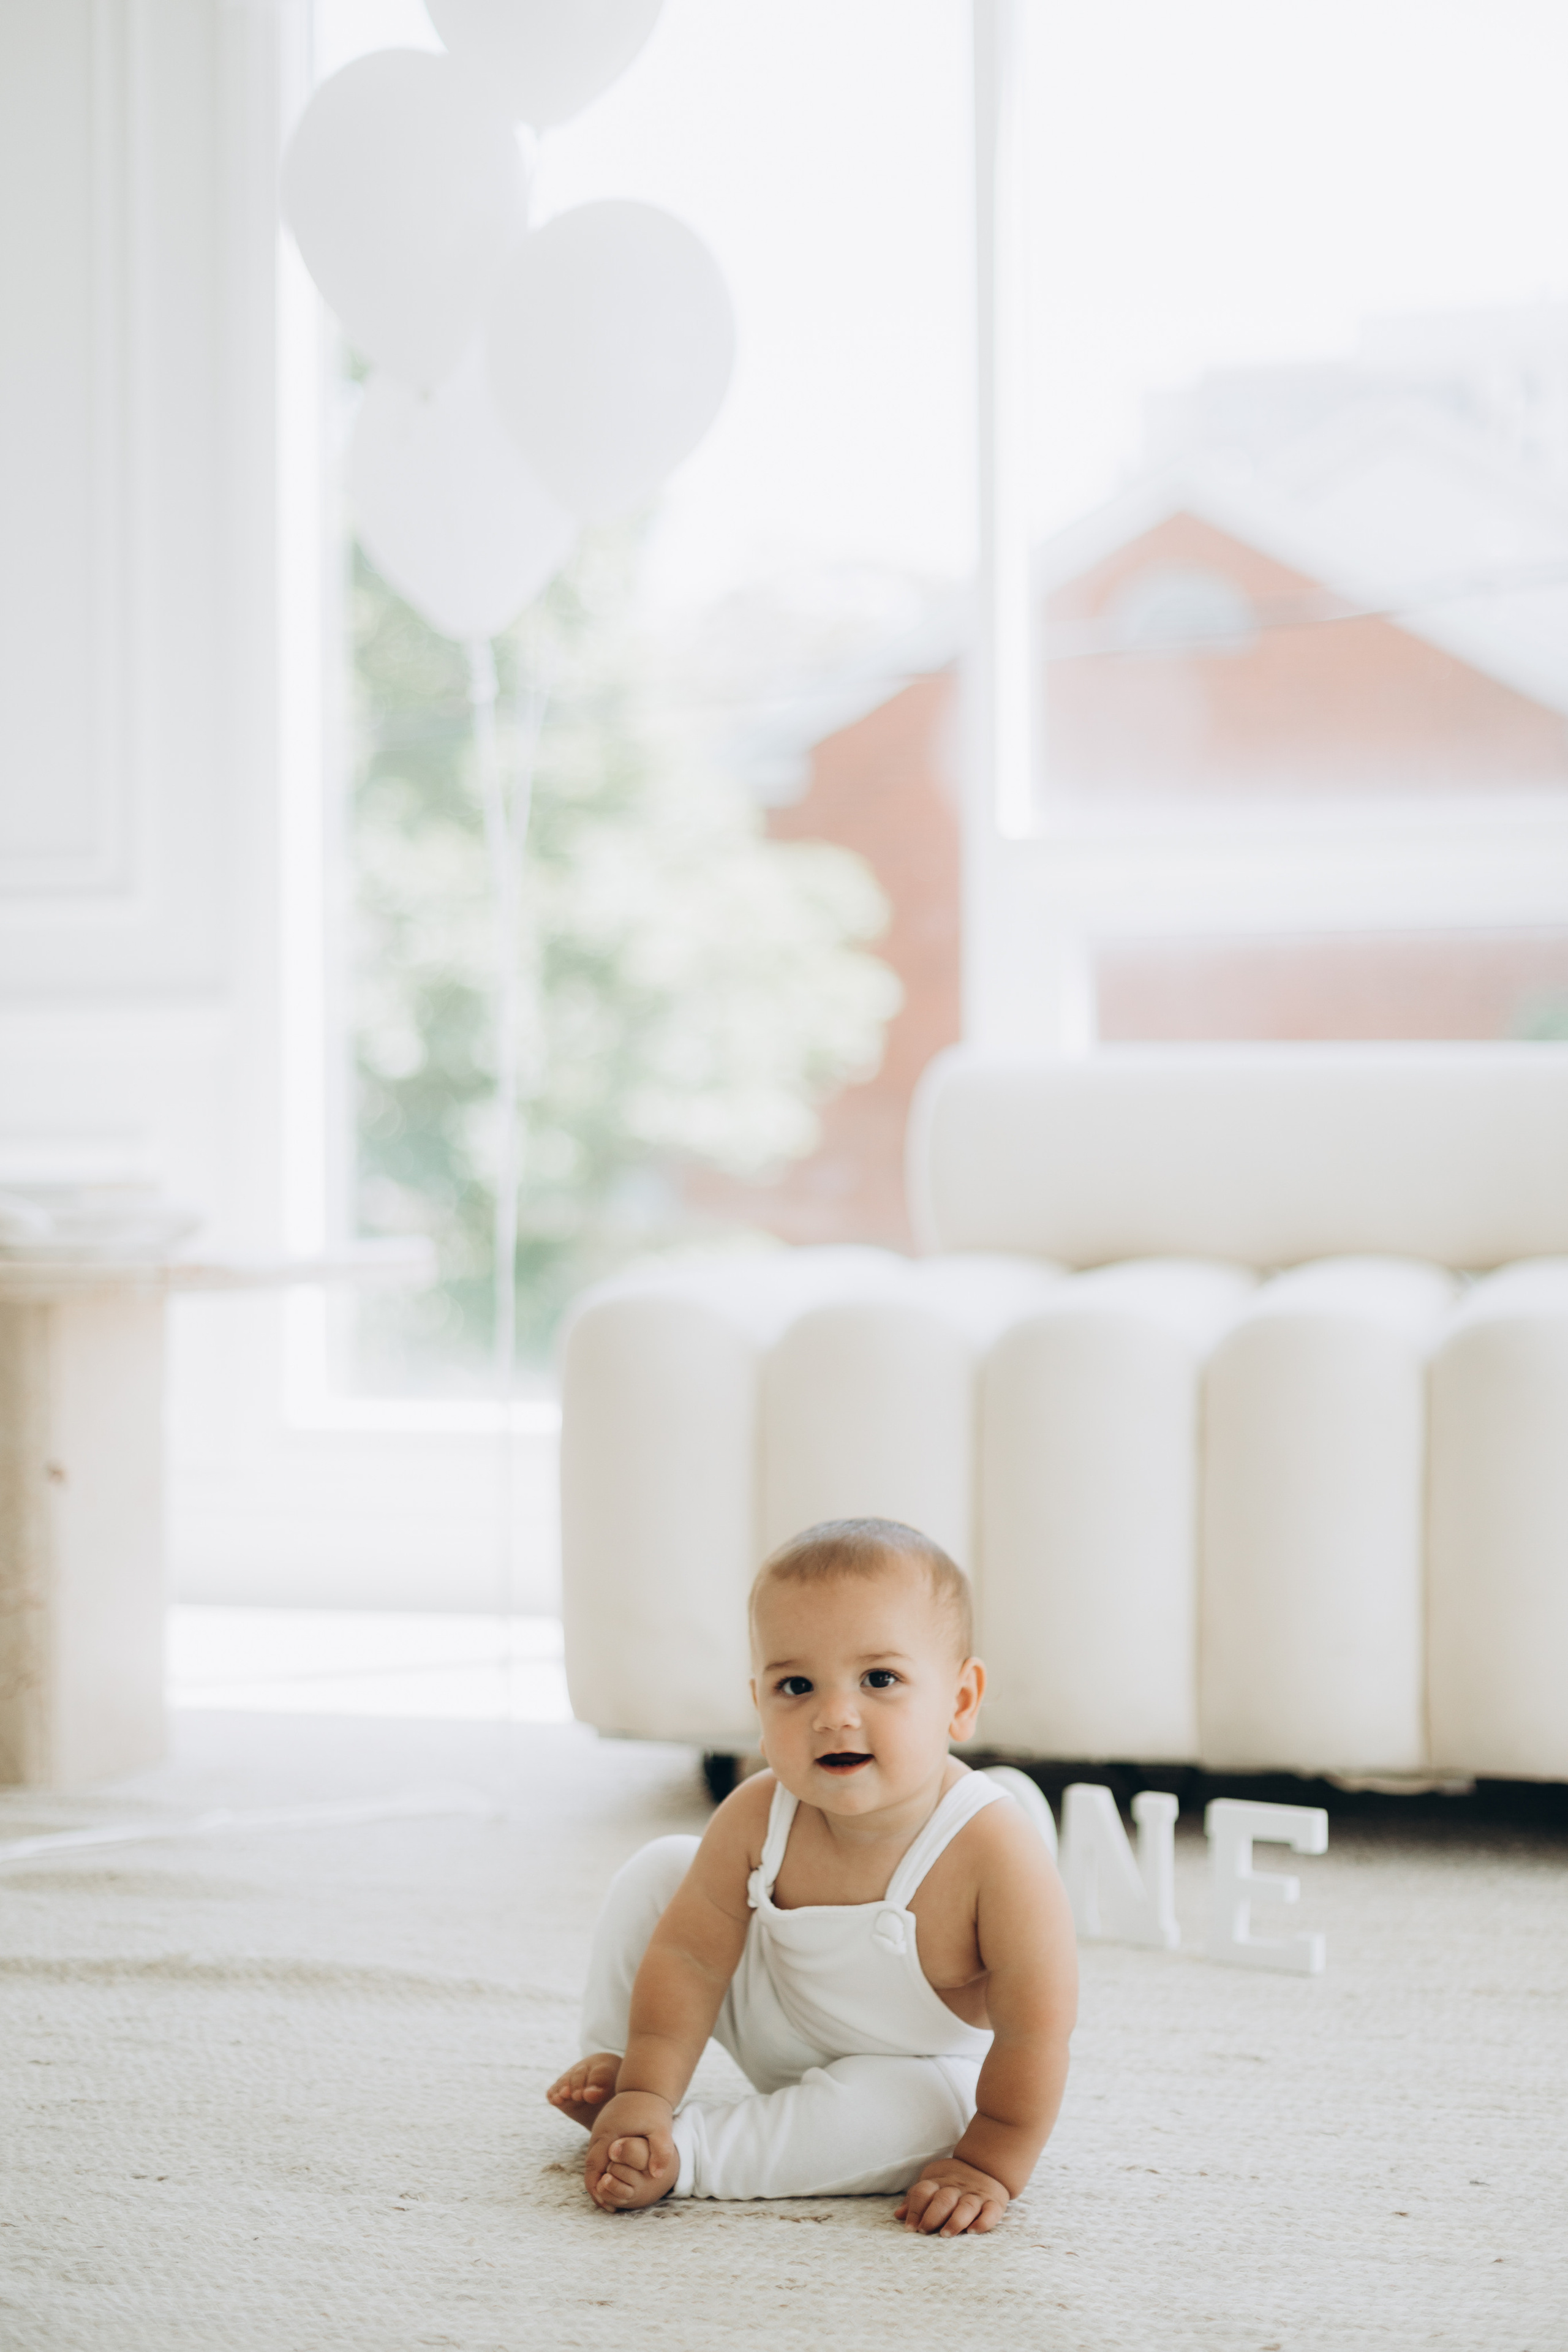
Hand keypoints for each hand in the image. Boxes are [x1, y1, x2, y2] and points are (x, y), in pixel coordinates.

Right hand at [584, 2091, 679, 2211]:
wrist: (646, 2084)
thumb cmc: (654, 2107)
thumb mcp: (662, 2128)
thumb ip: (661, 2150)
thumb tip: (657, 2175)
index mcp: (608, 2134)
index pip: (593, 2168)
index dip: (597, 2189)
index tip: (607, 2206)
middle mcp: (599, 2132)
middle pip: (589, 2166)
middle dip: (595, 2187)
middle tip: (608, 2206)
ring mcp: (601, 2129)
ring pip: (592, 2158)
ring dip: (598, 2177)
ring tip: (611, 2196)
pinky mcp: (606, 2127)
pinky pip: (599, 2151)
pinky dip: (603, 2166)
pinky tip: (615, 2175)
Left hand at [894, 2156, 1010, 2235]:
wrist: (985, 2165)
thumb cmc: (951, 2182)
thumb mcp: (932, 2184)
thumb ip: (915, 2200)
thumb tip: (898, 2215)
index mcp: (939, 2183)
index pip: (923, 2191)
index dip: (915, 2209)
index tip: (910, 2228)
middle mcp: (957, 2189)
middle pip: (943, 2199)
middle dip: (933, 2215)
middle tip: (925, 2230)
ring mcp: (976, 2195)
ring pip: (966, 2206)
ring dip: (955, 2220)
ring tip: (946, 2234)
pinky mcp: (994, 2203)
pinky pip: (991, 2212)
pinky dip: (983, 2222)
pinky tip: (974, 2231)